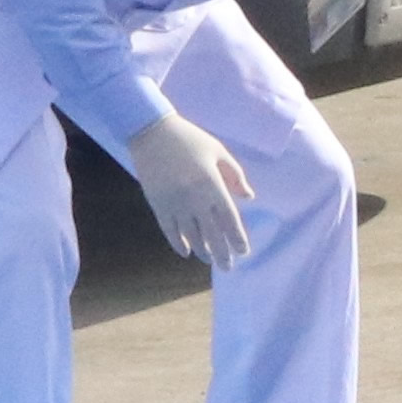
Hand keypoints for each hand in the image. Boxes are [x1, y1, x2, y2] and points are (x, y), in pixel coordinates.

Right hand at [125, 116, 256, 265]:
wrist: (152, 134)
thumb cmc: (190, 140)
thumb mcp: (219, 152)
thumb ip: (235, 176)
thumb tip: (249, 197)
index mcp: (213, 186)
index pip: (229, 220)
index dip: (237, 238)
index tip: (243, 251)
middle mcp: (195, 200)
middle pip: (212, 234)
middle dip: (222, 253)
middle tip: (228, 268)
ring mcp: (175, 204)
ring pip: (191, 236)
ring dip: (202, 251)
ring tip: (210, 261)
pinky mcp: (158, 205)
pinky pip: (169, 230)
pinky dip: (177, 243)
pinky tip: (186, 252)